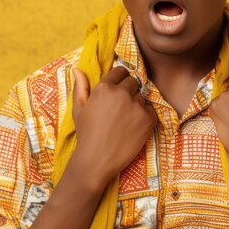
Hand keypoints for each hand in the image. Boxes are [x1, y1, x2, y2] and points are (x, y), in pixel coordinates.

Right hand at [70, 66, 156, 186]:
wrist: (97, 159)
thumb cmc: (86, 134)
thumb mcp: (79, 109)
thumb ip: (80, 87)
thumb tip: (77, 69)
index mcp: (105, 87)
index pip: (121, 71)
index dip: (120, 80)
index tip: (118, 90)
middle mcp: (122, 93)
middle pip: (134, 82)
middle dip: (129, 91)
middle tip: (121, 108)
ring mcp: (137, 105)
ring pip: (142, 97)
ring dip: (137, 104)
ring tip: (125, 121)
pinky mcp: (148, 118)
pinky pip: (151, 110)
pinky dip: (145, 117)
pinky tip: (133, 127)